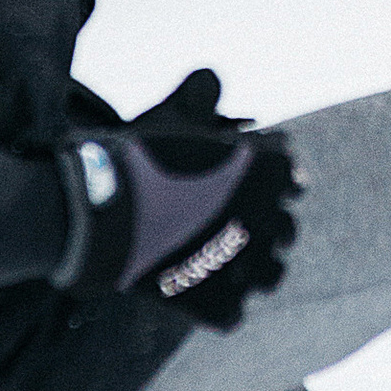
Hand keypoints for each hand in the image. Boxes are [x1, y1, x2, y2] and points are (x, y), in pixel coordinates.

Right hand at [61, 69, 301, 328]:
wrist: (99, 212)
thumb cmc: (134, 160)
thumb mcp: (170, 116)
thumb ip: (199, 96)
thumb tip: (211, 78)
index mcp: (269, 168)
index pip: (292, 175)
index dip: (269, 178)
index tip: (247, 181)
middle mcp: (269, 216)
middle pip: (286, 229)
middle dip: (263, 225)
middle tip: (231, 224)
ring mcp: (247, 265)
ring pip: (271, 274)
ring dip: (252, 269)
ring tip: (222, 263)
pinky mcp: (220, 304)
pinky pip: (233, 312)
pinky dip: (217, 305)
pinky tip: (197, 293)